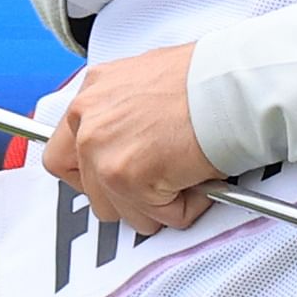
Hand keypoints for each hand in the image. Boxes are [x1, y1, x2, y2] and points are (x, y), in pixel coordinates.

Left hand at [44, 45, 222, 234]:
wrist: (233, 85)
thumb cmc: (208, 79)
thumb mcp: (150, 81)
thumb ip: (127, 114)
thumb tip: (132, 143)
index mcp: (93, 92)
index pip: (63, 151)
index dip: (90, 175)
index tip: (111, 180)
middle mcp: (88, 119)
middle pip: (86, 188)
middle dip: (124, 196)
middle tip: (156, 186)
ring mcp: (102, 151)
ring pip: (118, 210)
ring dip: (155, 205)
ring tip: (185, 177)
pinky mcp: (125, 178)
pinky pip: (155, 217)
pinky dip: (183, 208)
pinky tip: (198, 180)